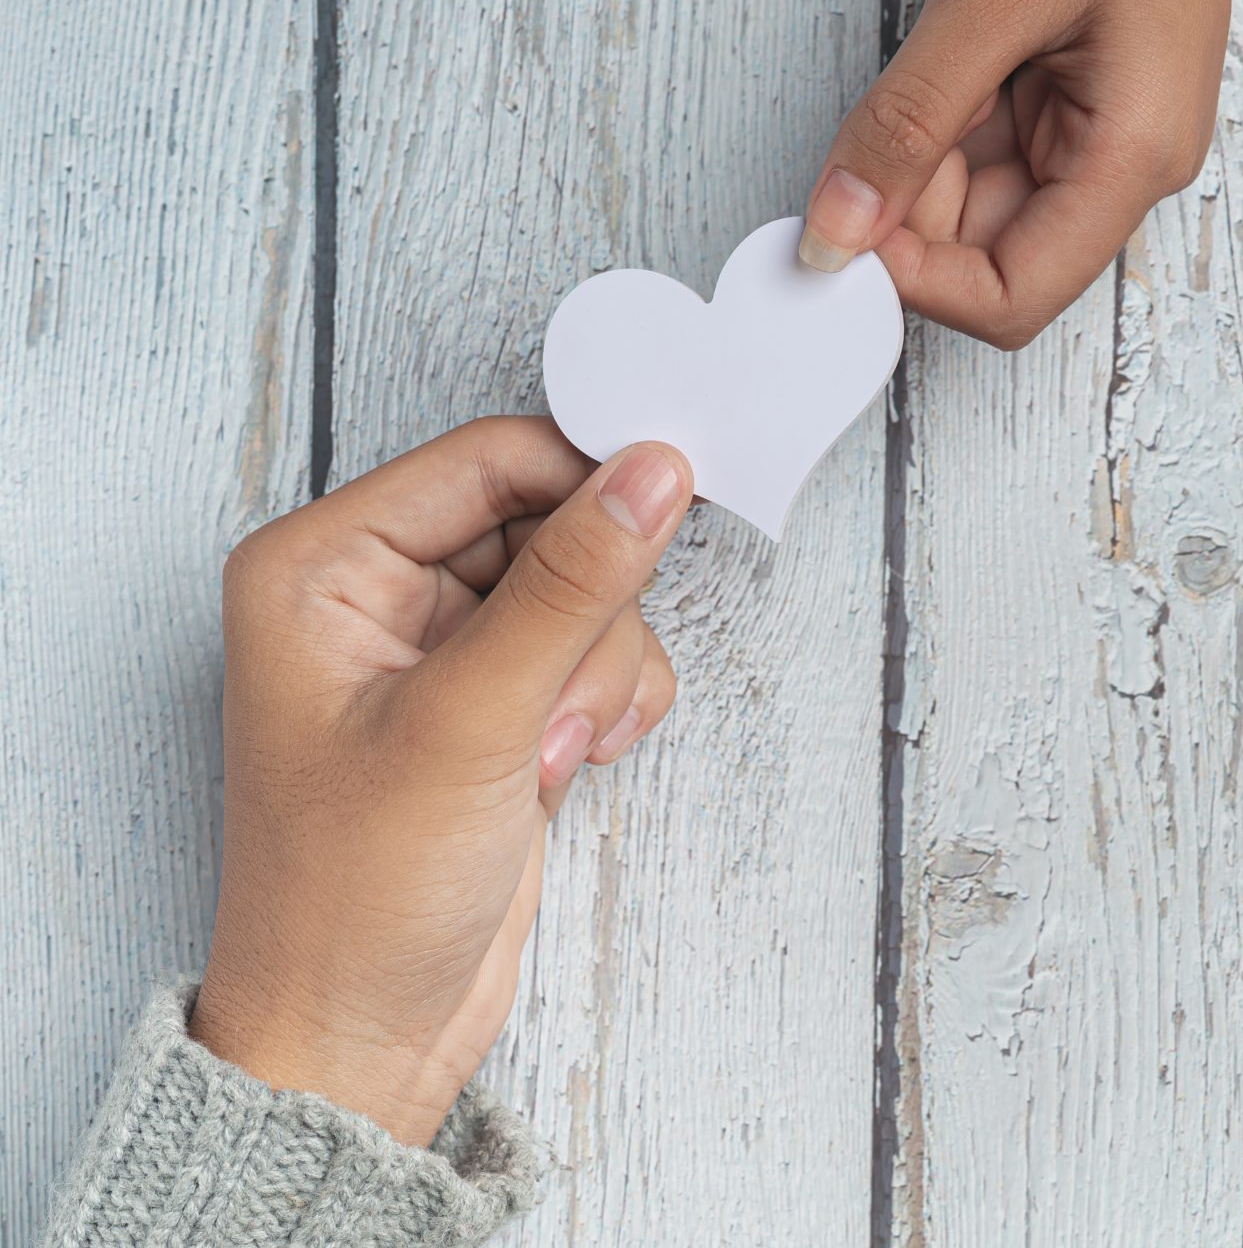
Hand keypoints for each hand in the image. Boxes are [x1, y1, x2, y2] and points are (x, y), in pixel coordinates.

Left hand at [188, 418, 692, 1144]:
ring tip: (549, 754)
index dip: (584, 484)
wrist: (360, 1038)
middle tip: (561, 699)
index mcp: (321, 564)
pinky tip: (568, 766)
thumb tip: (651, 471)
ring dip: (600, 669)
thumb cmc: (354, 896)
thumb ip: (572, 585)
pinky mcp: (497, 703)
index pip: (490, 460)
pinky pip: (598, 648)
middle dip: (588, 612)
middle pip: (550, 520)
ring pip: (589, 589)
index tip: (666, 510)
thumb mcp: (473, 722)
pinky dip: (610, 700)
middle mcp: (376, 592)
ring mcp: (443, 649)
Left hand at [796, 0, 1242, 347]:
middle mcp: (1129, 162)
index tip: (841, 228)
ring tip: (922, 59)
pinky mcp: (1075, 95)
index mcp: (1137, 156)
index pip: (1016, 295)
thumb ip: (908, 124)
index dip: (919, 282)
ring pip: (980, 201)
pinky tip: (940, 56)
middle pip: (993, 252)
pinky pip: (989, 146)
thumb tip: (835, 229)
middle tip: (855, 132)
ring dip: (922, 159)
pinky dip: (942, 123)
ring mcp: (1103, 131)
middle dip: (910, 212)